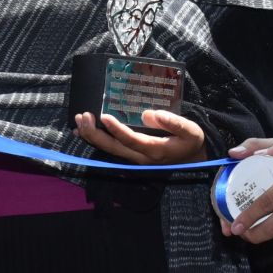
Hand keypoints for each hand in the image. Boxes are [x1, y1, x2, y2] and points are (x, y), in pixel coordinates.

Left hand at [74, 109, 205, 165]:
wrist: (193, 158)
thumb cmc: (191, 141)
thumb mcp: (190, 130)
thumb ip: (172, 122)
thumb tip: (149, 114)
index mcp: (154, 150)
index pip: (131, 140)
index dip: (116, 129)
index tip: (104, 116)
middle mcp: (140, 157)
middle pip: (112, 147)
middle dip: (94, 133)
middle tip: (82, 116)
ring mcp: (134, 158)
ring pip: (108, 149)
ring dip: (91, 136)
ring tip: (79, 121)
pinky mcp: (131, 155)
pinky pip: (110, 149)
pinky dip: (96, 140)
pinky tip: (84, 130)